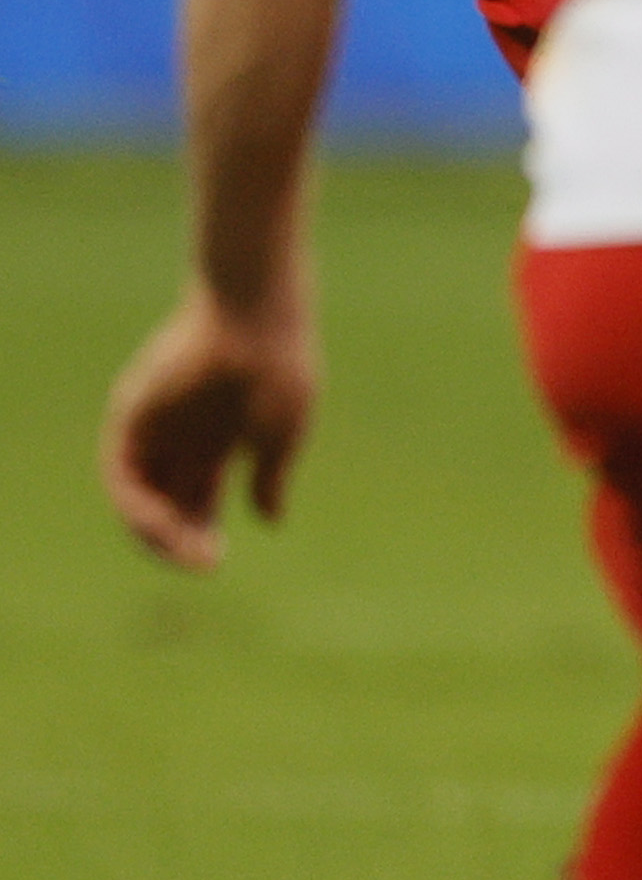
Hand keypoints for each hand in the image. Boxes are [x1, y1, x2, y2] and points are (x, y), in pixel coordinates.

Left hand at [101, 283, 314, 570]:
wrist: (258, 315)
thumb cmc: (281, 366)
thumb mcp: (282, 434)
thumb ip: (269, 477)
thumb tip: (269, 522)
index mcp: (220, 441)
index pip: (199, 501)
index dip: (204, 534)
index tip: (217, 563)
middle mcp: (181, 437)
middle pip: (168, 502)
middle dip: (181, 539)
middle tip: (202, 564)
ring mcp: (155, 425)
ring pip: (140, 494)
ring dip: (153, 530)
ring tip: (180, 550)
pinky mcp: (133, 412)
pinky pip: (121, 472)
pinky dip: (134, 503)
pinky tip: (161, 522)